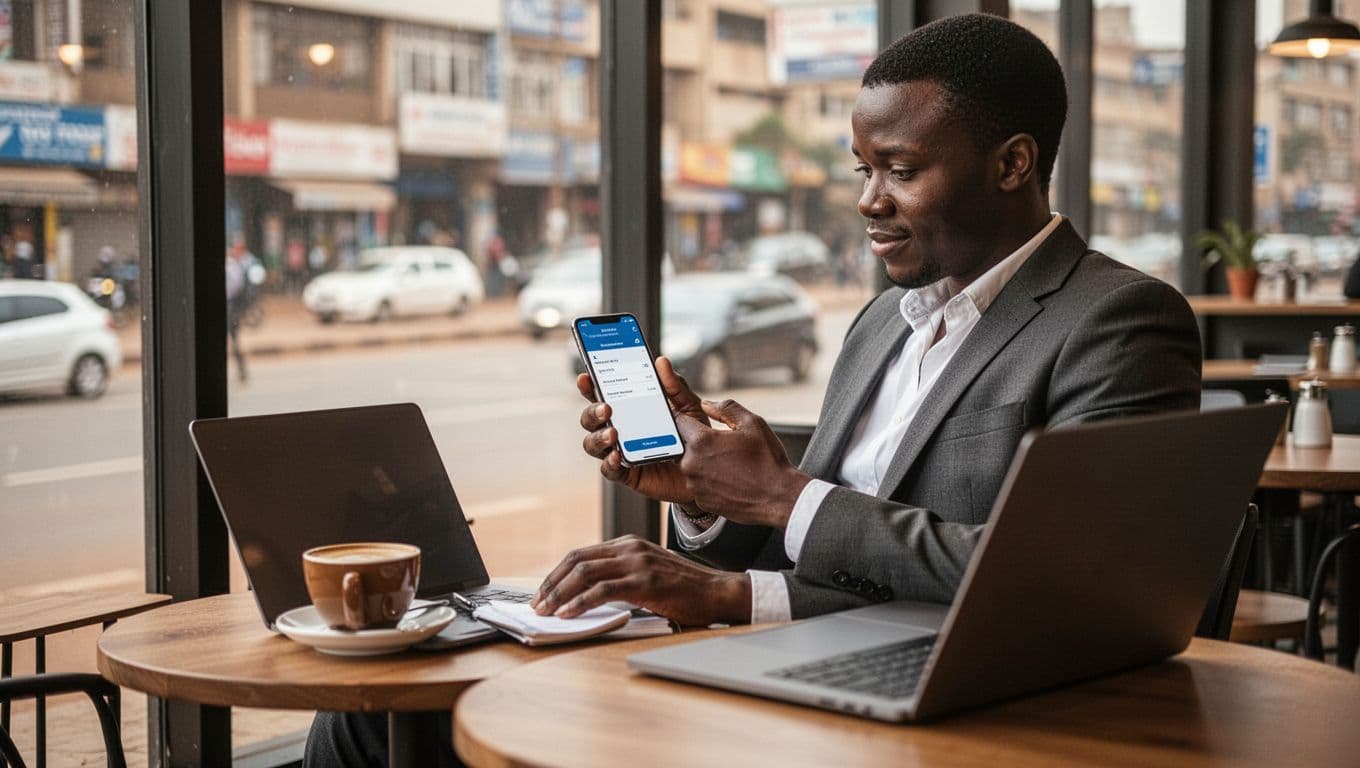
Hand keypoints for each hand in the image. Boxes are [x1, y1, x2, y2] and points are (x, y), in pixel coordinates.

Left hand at [531, 535, 751, 626]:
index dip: (556, 574)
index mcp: (627, 544)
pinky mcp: (645, 582)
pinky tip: (568, 614)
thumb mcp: (647, 572)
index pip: (580, 554)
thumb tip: (586, 593)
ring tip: (546, 611)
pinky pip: (602, 591)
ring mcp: (637, 563)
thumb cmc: (684, 588)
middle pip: (576, 560)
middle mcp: (629, 548)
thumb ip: (620, 575)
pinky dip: (580, 603)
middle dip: (551, 584)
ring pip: (585, 573)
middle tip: (537, 604)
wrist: (716, 592)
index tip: (542, 593)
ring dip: (559, 594)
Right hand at [577, 356, 706, 503]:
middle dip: (592, 411)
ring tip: (613, 433)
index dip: (589, 386)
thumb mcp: (688, 406)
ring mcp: (619, 451)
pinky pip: (609, 470)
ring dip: (598, 437)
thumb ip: (674, 386)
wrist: (705, 468)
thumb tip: (661, 361)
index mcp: (627, 408)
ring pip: (592, 443)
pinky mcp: (627, 473)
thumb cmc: (692, 434)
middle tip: (606, 407)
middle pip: (590, 418)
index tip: (585, 377)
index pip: (601, 394)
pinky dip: (609, 463)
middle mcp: (617, 428)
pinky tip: (616, 456)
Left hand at [674, 399, 811, 529]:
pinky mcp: (700, 500)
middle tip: (722, 447)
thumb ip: (726, 408)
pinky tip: (729, 479)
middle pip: (683, 445)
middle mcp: (691, 464)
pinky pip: (698, 484)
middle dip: (697, 442)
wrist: (779, 498)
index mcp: (702, 441)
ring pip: (690, 465)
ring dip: (702, 462)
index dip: (688, 419)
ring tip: (729, 464)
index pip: (679, 422)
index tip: (697, 423)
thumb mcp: (753, 424)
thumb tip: (706, 404)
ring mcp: (695, 484)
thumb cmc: (768, 461)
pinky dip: (708, 480)